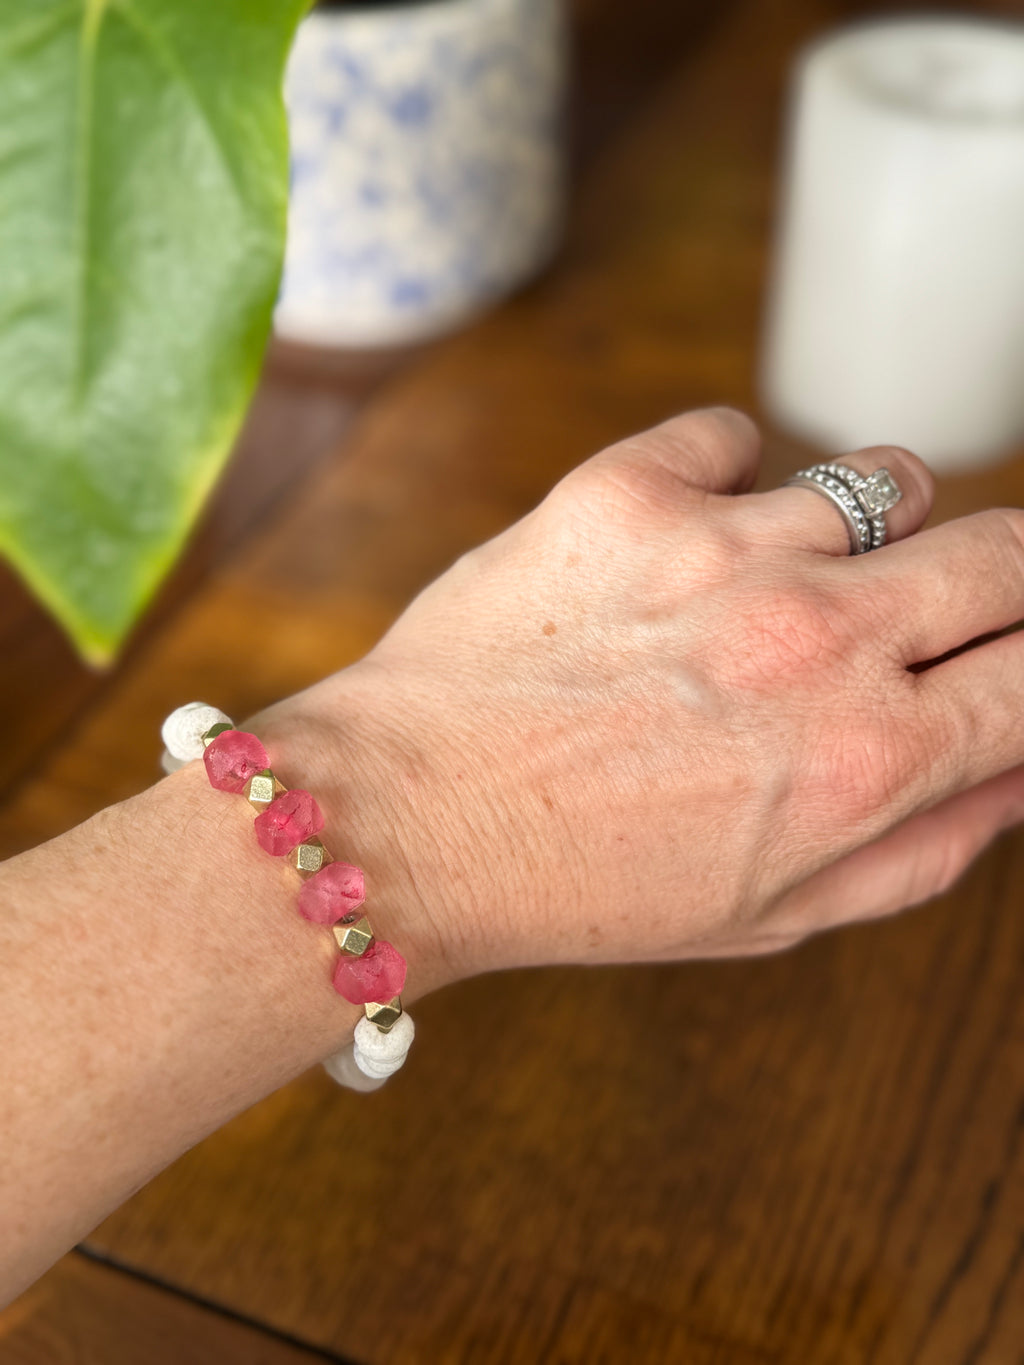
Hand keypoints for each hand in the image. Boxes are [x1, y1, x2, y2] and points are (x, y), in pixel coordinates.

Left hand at [257, 409, 1023, 991]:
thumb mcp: (777, 912)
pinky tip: (683, 545)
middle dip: (998, 582)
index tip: (1004, 659)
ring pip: (886, 480)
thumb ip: (927, 844)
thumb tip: (1019, 765)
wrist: (408, 822)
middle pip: (1010, 549)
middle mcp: (817, 643)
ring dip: (859, 534)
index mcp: (868, 762)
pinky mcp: (626, 491)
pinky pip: (735, 435)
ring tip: (781, 587)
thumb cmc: (585, 884)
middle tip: (933, 611)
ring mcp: (723, 551)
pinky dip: (728, 479)